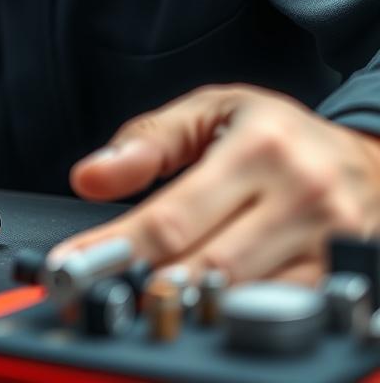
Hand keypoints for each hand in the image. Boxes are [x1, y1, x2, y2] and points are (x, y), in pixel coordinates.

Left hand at [49, 84, 379, 284]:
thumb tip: (90, 176)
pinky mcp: (346, 270)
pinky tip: (207, 309)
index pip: (172, 216)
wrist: (365, 154)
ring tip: (147, 304)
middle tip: (103, 293)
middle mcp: (301, 194)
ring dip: (191, 306)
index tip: (75, 263)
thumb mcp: (210, 112)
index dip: (117, 247)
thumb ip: (147, 141)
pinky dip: (239, 313)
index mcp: (260, 148)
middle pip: (208, 264)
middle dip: (147, 284)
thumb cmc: (277, 132)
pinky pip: (285, 307)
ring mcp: (330, 239)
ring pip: (246, 293)